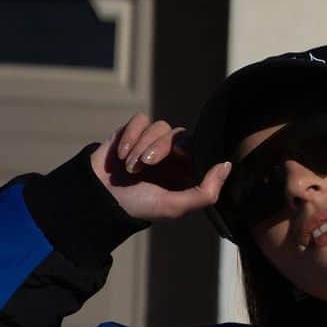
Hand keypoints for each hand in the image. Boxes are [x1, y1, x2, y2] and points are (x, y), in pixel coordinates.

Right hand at [88, 113, 231, 223]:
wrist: (100, 199)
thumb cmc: (139, 206)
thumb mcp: (175, 206)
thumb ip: (205, 192)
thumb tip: (227, 166)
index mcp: (186, 172)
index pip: (198, 148)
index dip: (188, 148)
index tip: (179, 155)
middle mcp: (172, 156)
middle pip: (179, 134)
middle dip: (160, 147)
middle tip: (145, 164)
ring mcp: (152, 142)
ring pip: (159, 127)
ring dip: (142, 146)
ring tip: (130, 168)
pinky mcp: (133, 132)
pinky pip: (141, 120)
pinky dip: (131, 136)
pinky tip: (121, 155)